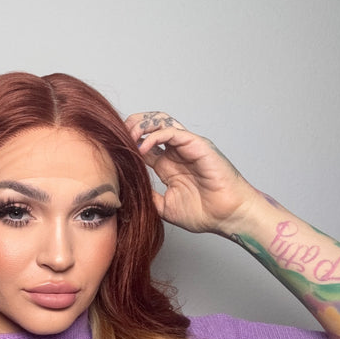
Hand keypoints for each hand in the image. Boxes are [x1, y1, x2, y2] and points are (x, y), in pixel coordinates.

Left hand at [125, 112, 258, 234]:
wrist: (227, 217)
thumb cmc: (204, 213)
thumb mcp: (165, 207)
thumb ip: (149, 197)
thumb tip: (127, 192)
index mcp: (168, 165)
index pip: (144, 144)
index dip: (127, 143)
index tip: (112, 149)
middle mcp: (176, 152)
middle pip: (150, 126)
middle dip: (131, 126)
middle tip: (116, 136)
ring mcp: (187, 147)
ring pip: (160, 121)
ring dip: (141, 125)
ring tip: (127, 137)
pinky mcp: (197, 145)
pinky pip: (172, 132)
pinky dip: (154, 137)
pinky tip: (142, 149)